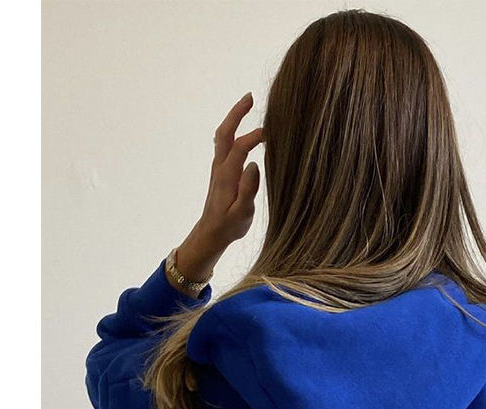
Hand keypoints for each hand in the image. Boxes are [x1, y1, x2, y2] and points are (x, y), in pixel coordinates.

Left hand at [173, 93, 264, 286]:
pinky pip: (225, 144)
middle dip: (237, 113)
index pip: (241, 147)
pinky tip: (244, 129)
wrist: (211, 233)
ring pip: (223, 136)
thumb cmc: (229, 226)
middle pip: (225, 133)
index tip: (274, 131)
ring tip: (249, 105)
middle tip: (251, 97)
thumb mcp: (241, 213)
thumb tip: (253, 164)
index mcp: (226, 176)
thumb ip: (247, 190)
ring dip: (234, 118)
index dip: (256, 136)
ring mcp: (218, 167)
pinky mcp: (220, 171)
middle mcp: (220, 167)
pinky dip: (234, 130)